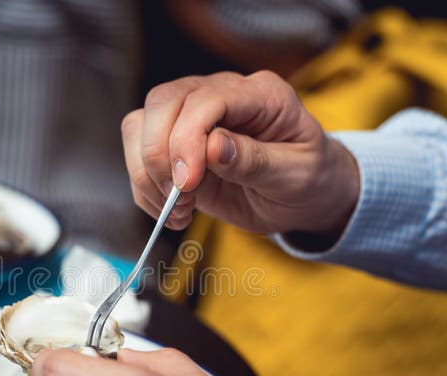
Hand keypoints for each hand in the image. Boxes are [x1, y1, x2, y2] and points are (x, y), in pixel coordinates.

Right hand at [121, 70, 359, 236]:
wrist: (303, 195)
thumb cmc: (307, 180)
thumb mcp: (296, 176)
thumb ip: (255, 160)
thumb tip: (213, 146)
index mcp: (260, 93)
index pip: (206, 99)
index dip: (187, 139)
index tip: (189, 184)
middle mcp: (221, 95)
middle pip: (163, 102)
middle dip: (159, 155)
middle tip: (180, 198)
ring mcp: (193, 116)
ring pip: (140, 124)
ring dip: (147, 173)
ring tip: (179, 210)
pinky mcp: (175, 143)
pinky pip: (138, 154)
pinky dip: (145, 188)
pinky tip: (173, 211)